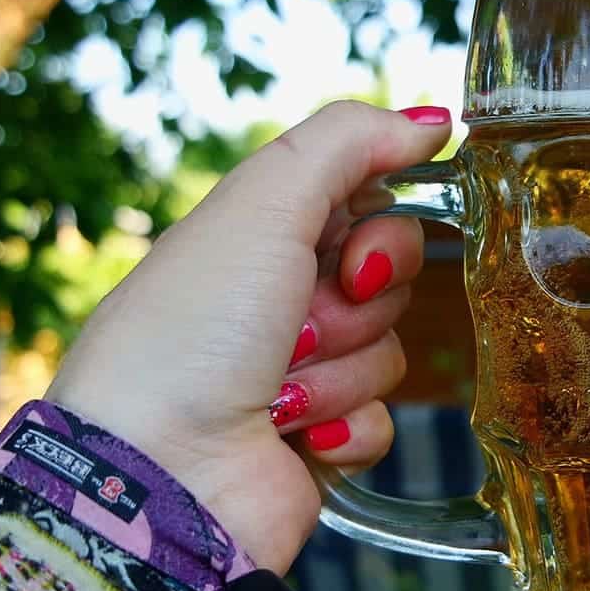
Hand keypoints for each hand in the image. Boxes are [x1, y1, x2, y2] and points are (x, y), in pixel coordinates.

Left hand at [46, 101, 452, 572]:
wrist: (158, 471)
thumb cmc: (192, 330)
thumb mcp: (263, 203)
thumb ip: (349, 142)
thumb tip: (431, 119)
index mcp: (261, 237)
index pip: (370, 208)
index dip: (380, 233)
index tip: (348, 259)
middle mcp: (281, 300)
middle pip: (390, 281)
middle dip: (357, 307)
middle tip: (301, 326)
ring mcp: (302, 375)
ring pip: (388, 352)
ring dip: (340, 372)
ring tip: (278, 393)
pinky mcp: (318, 441)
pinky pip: (382, 422)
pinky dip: (345, 427)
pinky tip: (295, 436)